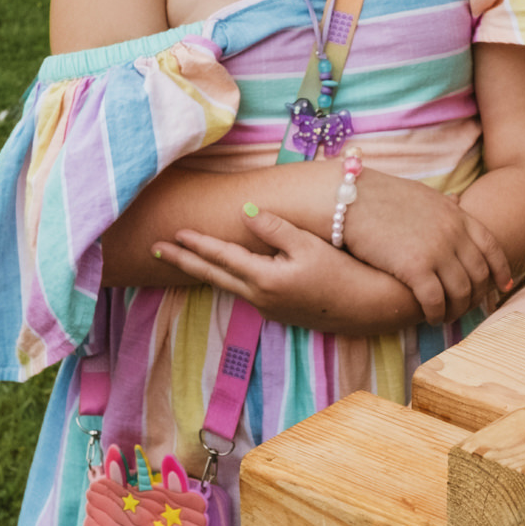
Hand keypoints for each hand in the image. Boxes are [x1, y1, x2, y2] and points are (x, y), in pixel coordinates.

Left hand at [155, 208, 424, 334]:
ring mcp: (269, 308)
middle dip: (183, 262)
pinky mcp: (280, 312)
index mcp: (264, 279)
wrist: (369, 307)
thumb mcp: (309, 244)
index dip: (195, 244)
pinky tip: (225, 272)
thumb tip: (245, 212)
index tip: (172, 234)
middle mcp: (260, 298)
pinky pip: (245, 292)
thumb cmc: (343, 270)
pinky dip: (228, 279)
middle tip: (155, 250)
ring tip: (184, 259)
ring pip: (227, 285)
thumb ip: (274, 228)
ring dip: (204, 271)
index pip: (220, 258)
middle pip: (213, 276)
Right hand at [339, 170, 513, 324]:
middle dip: (476, 296)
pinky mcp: (415, 268)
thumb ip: (445, 204)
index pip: (491, 247)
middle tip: (467, 308)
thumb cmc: (381, 195)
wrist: (350, 197)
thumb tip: (457, 201)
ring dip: (456, 310)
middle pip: (478, 275)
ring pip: (460, 292)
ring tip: (446, 317)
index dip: (500, 270)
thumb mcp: (423, 194)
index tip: (502, 286)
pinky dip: (436, 314)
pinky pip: (435, 301)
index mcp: (457, 215)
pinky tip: (430, 318)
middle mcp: (453, 234)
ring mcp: (436, 251)